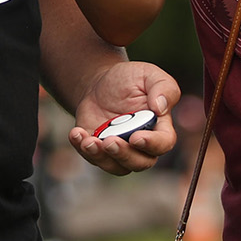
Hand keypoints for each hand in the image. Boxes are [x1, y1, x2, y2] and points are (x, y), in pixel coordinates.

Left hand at [69, 60, 180, 175]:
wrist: (100, 85)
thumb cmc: (129, 80)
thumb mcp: (148, 74)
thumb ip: (163, 87)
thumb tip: (160, 107)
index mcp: (159, 127)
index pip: (164, 143)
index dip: (152, 144)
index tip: (136, 137)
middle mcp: (142, 144)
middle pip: (140, 162)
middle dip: (124, 155)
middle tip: (109, 141)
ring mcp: (120, 150)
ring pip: (116, 166)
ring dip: (102, 157)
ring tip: (89, 141)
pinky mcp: (100, 151)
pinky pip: (93, 158)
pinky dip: (83, 149)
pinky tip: (77, 134)